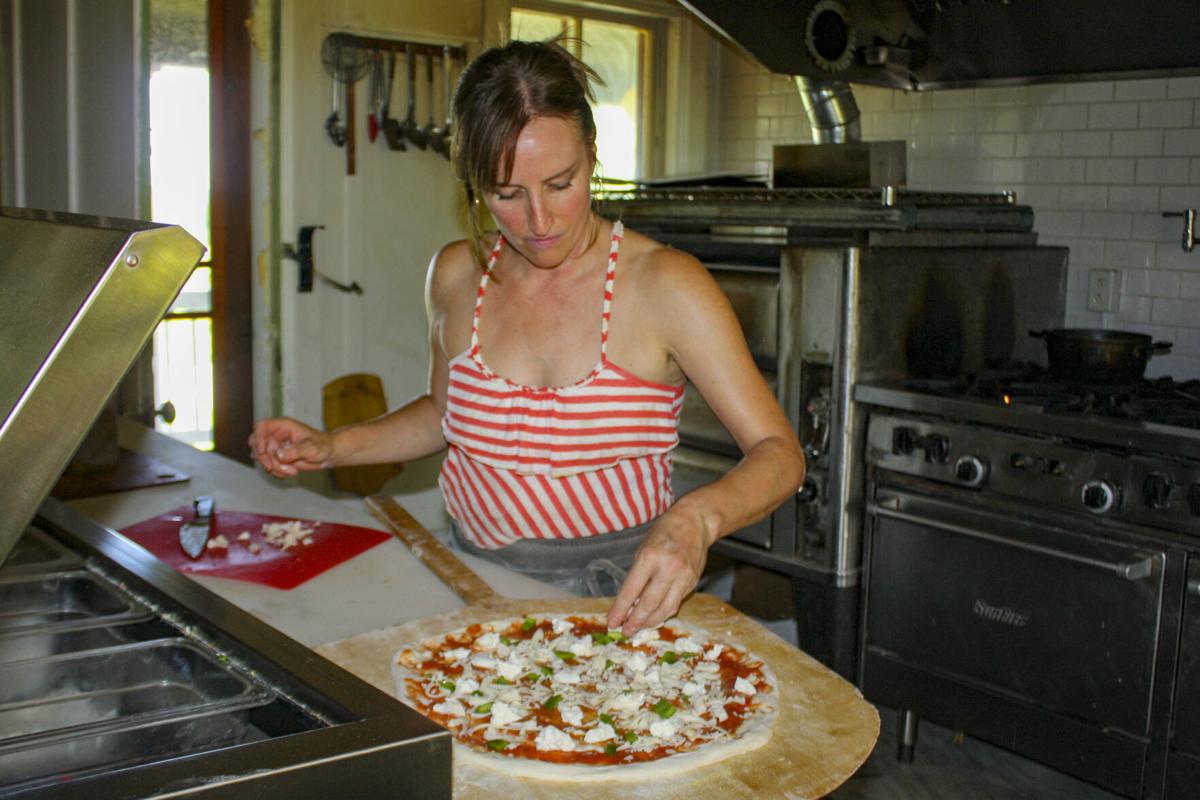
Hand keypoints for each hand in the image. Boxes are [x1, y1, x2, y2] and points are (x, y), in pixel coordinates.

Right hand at [248, 417, 333, 477]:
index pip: (261, 427)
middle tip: (273, 467)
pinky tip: (290, 472)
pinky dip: (276, 472)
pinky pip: (268, 466)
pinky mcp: (277, 458)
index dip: (257, 438)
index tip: (262, 451)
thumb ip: (296, 450)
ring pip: (262, 458)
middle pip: (256, 444)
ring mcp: (275, 447)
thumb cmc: (322, 445)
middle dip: (264, 457)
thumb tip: (279, 454)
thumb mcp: (311, 447)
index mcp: (282, 426)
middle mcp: (276, 435)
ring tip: (293, 471)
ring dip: (274, 467)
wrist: (327, 454)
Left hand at [606, 507, 712, 634]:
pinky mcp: (692, 582)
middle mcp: (668, 568)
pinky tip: (653, 618)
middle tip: (625, 631)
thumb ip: (638, 574)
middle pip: (649, 604)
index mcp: (650, 557)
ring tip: (637, 629)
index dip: (620, 609)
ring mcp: (683, 577)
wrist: (695, 522)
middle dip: (635, 621)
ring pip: (665, 609)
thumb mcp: (644, 548)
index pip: (632, 590)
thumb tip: (629, 603)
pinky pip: (675, 603)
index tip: (612, 621)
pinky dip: (663, 613)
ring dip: (649, 622)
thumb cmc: (664, 532)